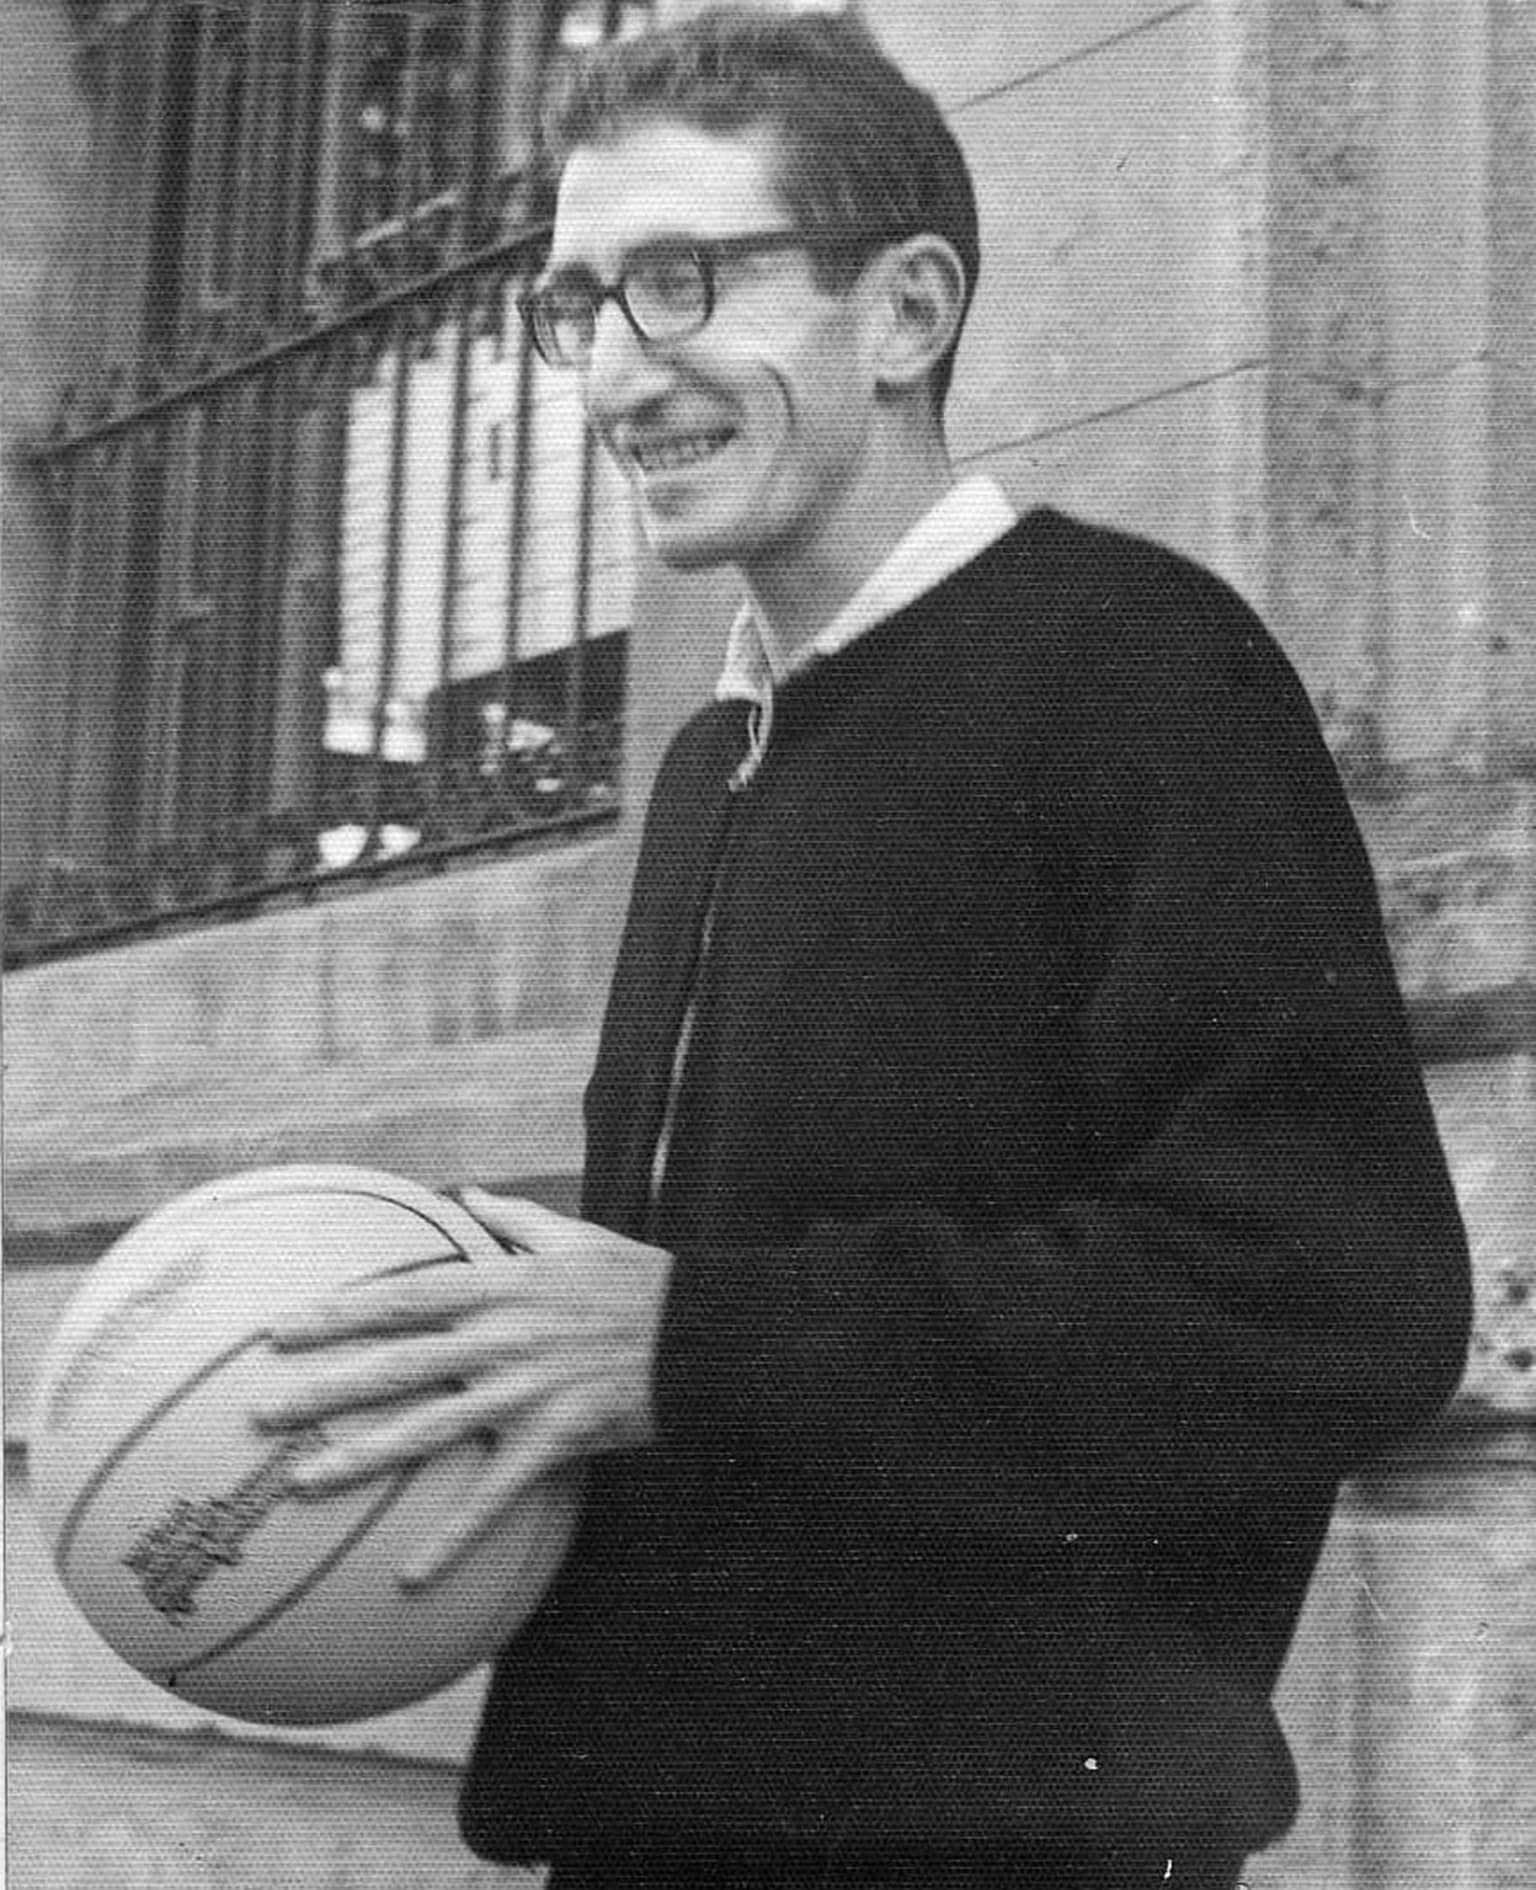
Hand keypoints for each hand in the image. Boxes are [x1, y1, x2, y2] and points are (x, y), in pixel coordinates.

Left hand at [258, 1189, 672, 1586]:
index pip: (401, 1295)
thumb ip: (515, 1217)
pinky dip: (454, 1536)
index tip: (279, 1330)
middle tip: (260, 1413)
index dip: (337, 1312)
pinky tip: (410, 1576)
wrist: (705, 1332)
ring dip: (363, 1458)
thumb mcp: (576, 1235)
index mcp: (501, 1284)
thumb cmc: (638, 1280)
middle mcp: (502, 1336)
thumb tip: (467, 1193)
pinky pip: (496, 1494)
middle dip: (323, 1387)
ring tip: (303, 1486)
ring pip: (430, 1428)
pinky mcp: (557, 1438)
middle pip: (397, 1364)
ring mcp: (527, 1390)